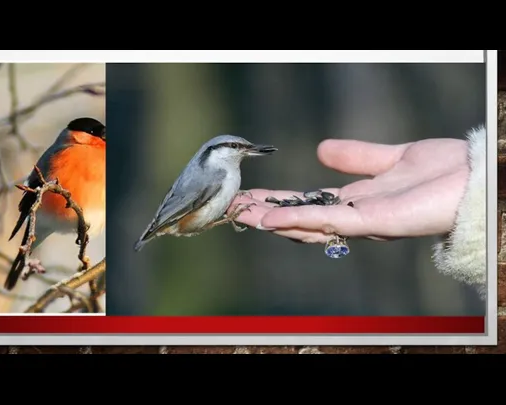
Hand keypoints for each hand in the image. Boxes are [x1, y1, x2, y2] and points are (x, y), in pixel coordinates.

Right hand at [229, 137, 469, 243]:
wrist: (476, 178)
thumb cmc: (442, 171)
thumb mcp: (390, 158)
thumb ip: (357, 157)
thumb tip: (321, 149)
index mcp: (357, 202)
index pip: (308, 203)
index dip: (277, 200)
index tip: (249, 196)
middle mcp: (355, 217)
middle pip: (301, 218)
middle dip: (266, 215)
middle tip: (232, 209)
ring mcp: (363, 223)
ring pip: (309, 225)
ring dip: (273, 221)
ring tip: (242, 215)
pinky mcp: (374, 223)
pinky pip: (331, 222)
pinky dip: (299, 221)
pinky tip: (272, 219)